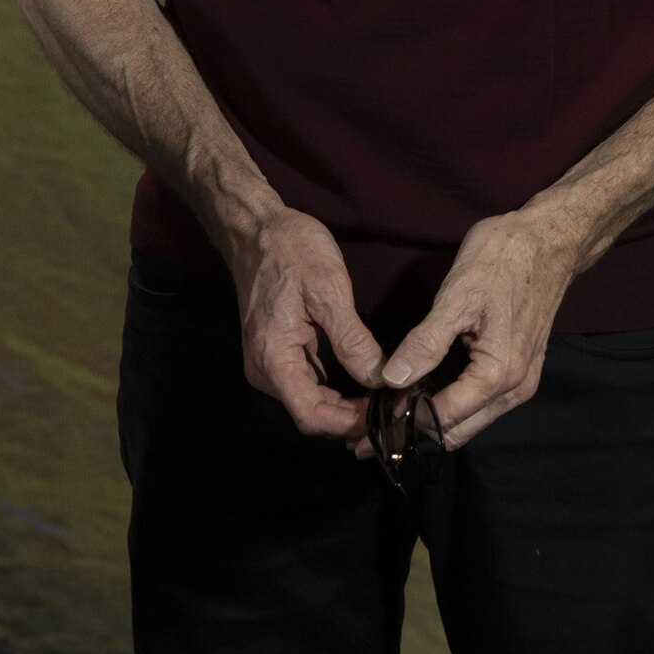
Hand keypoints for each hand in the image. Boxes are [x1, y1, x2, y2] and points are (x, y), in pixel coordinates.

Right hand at [226, 207, 384, 435]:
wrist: (258, 230)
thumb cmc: (291, 251)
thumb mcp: (328, 288)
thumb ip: (350, 338)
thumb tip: (377, 377)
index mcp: (273, 357)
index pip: (309, 415)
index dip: (347, 423)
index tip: (384, 416)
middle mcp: (265, 370)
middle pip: (310, 414)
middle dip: (352, 417)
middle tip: (395, 406)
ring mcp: (269, 363)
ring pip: (310, 402)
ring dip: (345, 406)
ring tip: (386, 397)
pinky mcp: (277, 354)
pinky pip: (307, 384)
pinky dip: (334, 391)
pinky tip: (364, 383)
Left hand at [378, 200, 593, 451]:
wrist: (551, 239)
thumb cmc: (504, 259)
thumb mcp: (458, 296)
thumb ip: (425, 343)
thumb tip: (390, 381)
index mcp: (498, 374)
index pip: (441, 419)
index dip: (399, 427)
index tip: (360, 434)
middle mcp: (515, 389)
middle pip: (456, 432)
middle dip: (410, 439)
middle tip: (362, 440)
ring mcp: (521, 382)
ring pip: (468, 422)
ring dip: (429, 427)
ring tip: (383, 423)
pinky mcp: (520, 370)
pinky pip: (479, 405)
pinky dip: (448, 410)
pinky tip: (420, 400)